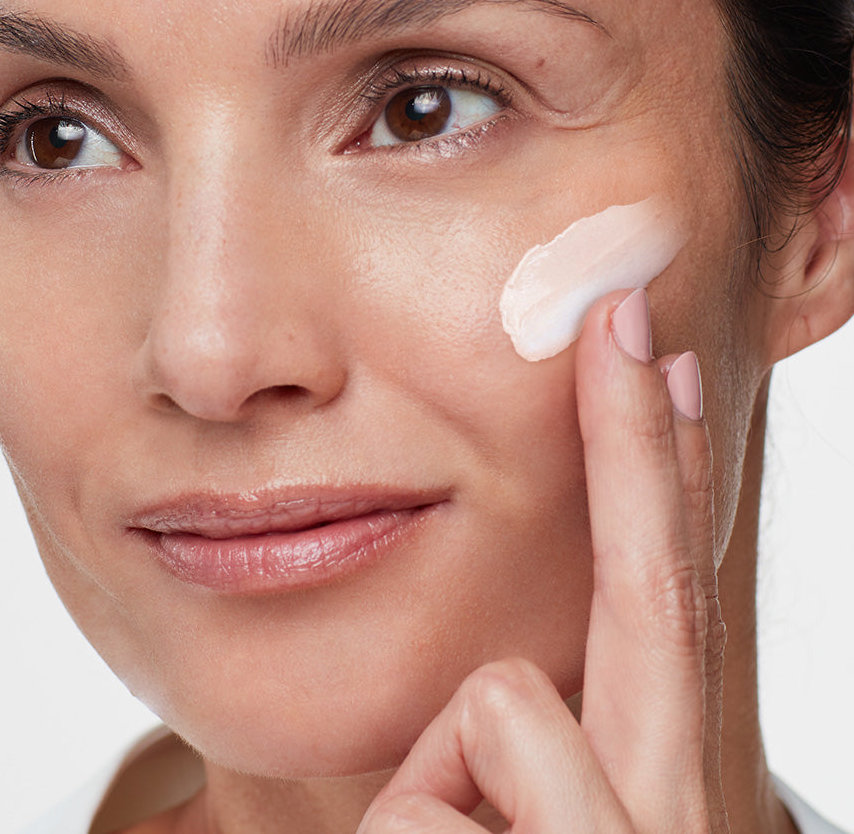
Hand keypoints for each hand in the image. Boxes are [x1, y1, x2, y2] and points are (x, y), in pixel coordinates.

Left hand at [358, 288, 727, 833]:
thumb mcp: (509, 828)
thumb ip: (507, 754)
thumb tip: (494, 695)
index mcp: (648, 782)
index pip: (666, 603)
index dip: (665, 474)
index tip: (653, 359)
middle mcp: (671, 809)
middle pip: (662, 594)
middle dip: (641, 443)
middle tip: (626, 313)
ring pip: (508, 697)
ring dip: (438, 780)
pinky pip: (425, 811)